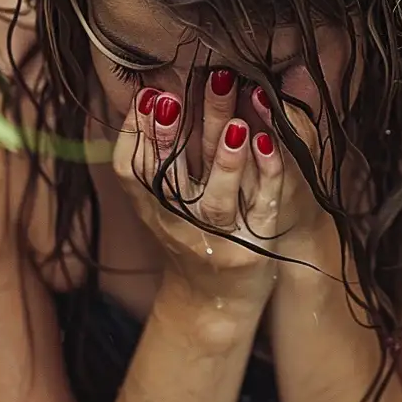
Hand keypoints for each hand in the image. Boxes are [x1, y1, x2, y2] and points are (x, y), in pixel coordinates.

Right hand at [107, 72, 289, 308]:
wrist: (214, 306)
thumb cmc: (190, 243)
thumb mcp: (162, 208)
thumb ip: (156, 163)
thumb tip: (151, 100)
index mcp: (154, 212)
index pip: (132, 173)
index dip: (134, 137)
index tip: (146, 96)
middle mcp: (180, 227)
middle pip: (172, 180)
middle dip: (170, 137)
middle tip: (172, 95)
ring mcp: (218, 240)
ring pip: (217, 202)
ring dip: (224, 163)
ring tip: (234, 124)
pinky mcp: (255, 246)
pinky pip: (262, 208)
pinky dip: (266, 176)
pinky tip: (269, 142)